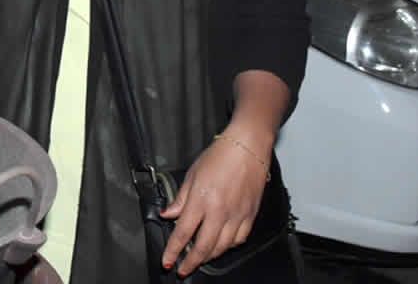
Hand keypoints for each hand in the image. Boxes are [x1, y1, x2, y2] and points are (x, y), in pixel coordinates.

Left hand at [160, 132, 271, 276]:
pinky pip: (239, 239)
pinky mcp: (250, 215)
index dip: (173, 251)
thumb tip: (168, 214)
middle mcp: (219, 211)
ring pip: (221, 247)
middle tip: (182, 269)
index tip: (167, 261)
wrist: (247, 147)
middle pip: (203, 247)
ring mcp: (237, 215)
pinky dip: (228, 247)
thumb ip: (180, 199)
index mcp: (201, 200)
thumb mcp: (191, 175)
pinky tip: (221, 246)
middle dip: (191, 262)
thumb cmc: (219, 157)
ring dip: (208, 256)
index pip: (182, 233)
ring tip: (199, 259)